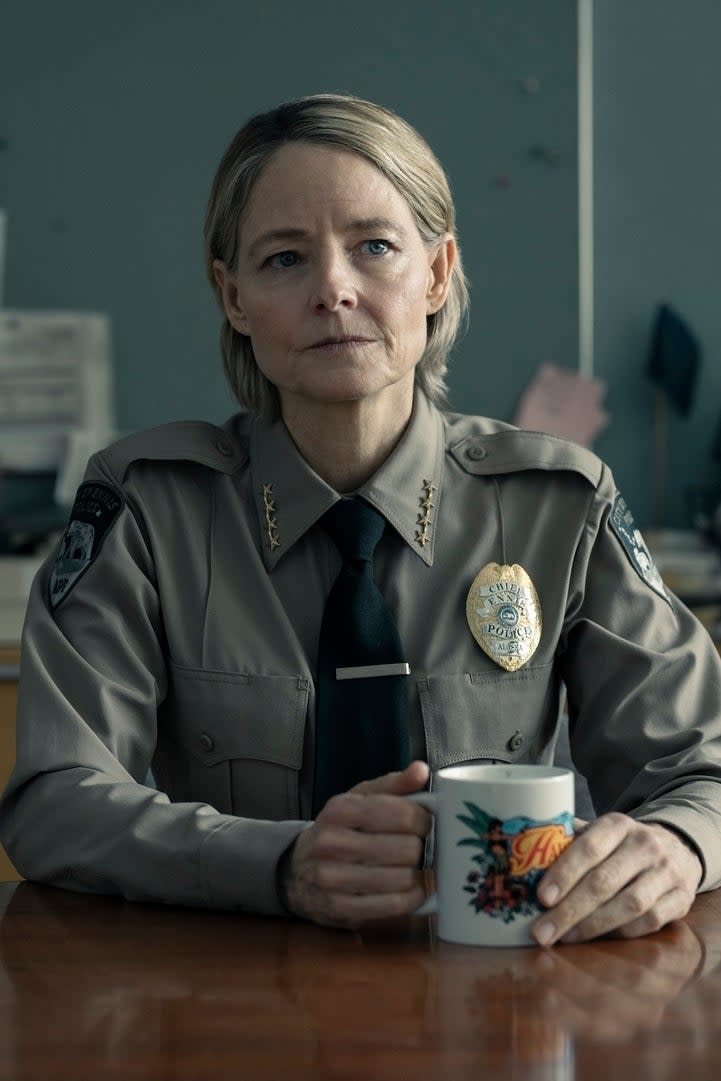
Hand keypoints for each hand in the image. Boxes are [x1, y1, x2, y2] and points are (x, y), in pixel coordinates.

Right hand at [280, 761, 431, 927]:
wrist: (297, 870)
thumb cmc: (338, 830)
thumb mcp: (359, 799)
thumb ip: (393, 784)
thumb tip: (421, 770)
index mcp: (340, 810)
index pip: (402, 814)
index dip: (424, 820)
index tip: (424, 823)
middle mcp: (332, 843)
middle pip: (407, 848)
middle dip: (419, 848)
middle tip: (416, 847)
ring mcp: (333, 879)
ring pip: (403, 878)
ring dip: (415, 874)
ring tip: (410, 867)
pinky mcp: (340, 908)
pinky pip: (394, 906)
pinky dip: (411, 898)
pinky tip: (410, 889)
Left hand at [532, 813, 702, 945]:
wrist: (677, 848)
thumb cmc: (621, 845)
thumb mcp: (598, 833)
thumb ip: (567, 841)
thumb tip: (521, 853)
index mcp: (618, 824)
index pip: (588, 848)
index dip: (564, 874)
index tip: (542, 897)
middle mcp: (645, 845)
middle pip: (604, 882)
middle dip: (569, 910)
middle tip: (542, 931)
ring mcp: (666, 872)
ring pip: (628, 905)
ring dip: (592, 927)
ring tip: (564, 938)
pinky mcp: (681, 899)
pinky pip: (649, 923)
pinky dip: (620, 934)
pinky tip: (597, 939)